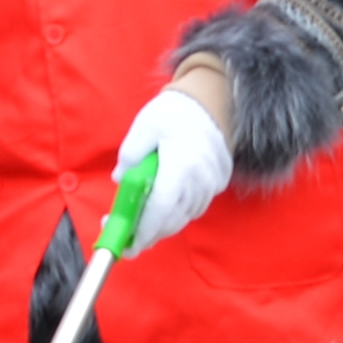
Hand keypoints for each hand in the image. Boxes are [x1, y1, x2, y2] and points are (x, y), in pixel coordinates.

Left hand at [112, 84, 234, 258]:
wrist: (210, 100)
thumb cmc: (173, 113)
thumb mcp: (143, 128)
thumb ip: (130, 157)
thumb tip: (122, 182)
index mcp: (180, 165)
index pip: (161, 208)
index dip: (144, 230)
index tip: (128, 243)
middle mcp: (201, 179)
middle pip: (173, 220)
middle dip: (149, 234)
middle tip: (128, 240)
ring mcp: (213, 183)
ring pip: (185, 217)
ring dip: (164, 225)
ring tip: (142, 225)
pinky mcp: (220, 182)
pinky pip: (196, 207)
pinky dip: (179, 213)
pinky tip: (164, 210)